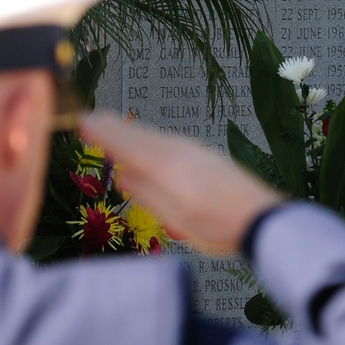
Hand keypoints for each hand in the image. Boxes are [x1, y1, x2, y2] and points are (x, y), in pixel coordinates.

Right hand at [79, 113, 283, 252]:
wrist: (262, 217)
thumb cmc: (218, 226)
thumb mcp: (176, 219)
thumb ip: (147, 194)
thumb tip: (122, 175)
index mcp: (164, 167)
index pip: (124, 144)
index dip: (101, 133)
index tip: (82, 122)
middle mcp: (176, 151)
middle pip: (137, 134)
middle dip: (111, 126)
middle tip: (90, 118)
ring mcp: (192, 149)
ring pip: (152, 135)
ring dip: (129, 130)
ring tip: (110, 125)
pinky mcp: (203, 153)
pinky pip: (166, 139)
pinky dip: (147, 137)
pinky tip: (145, 143)